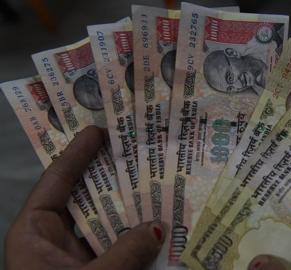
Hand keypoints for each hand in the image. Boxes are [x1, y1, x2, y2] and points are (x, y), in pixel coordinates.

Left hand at [5, 126, 164, 269]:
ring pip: (104, 224)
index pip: (56, 181)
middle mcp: (53, 240)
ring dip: (129, 211)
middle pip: (84, 198)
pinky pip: (114, 247)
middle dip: (111, 178)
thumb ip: (126, 252)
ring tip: (156, 187)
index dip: (77, 153)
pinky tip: (156, 228)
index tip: (99, 131)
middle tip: (135, 153)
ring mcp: (73, 257)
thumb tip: (159, 228)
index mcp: (34, 232)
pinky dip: (133, 240)